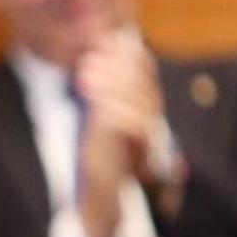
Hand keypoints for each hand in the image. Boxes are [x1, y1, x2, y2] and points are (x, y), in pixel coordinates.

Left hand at [74, 34, 165, 236]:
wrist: (100, 192)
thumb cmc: (100, 150)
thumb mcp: (98, 111)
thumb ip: (102, 84)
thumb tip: (99, 45)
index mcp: (145, 105)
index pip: (146, 70)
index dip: (128, 54)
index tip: (103, 44)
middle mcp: (152, 121)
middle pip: (145, 84)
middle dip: (116, 69)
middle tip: (87, 62)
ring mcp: (147, 139)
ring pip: (143, 104)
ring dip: (113, 87)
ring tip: (84, 79)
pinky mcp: (137, 157)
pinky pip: (136, 128)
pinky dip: (117, 113)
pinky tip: (95, 108)